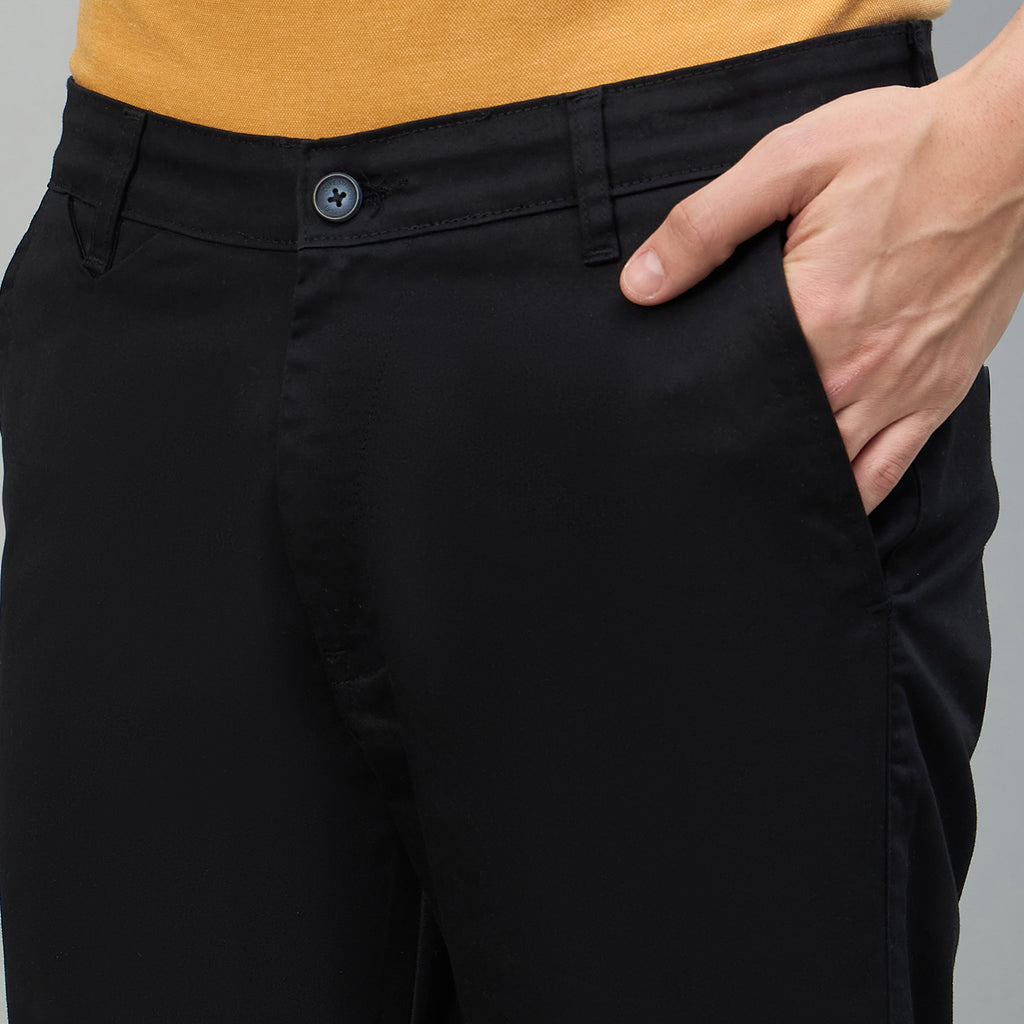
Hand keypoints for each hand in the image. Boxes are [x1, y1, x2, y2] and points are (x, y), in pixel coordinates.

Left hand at [619, 29, 1023, 513]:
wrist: (1013, 147)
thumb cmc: (910, 149)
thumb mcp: (791, 162)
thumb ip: (706, 226)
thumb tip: (641, 283)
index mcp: (815, 315)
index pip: (731, 389)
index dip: (695, 407)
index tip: (671, 419)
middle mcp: (858, 368)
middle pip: (776, 438)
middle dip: (736, 449)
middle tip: (699, 458)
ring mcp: (902, 387)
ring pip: (829, 468)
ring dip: (787, 480)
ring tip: (747, 492)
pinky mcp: (938, 391)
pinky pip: (888, 470)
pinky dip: (851, 495)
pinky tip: (822, 503)